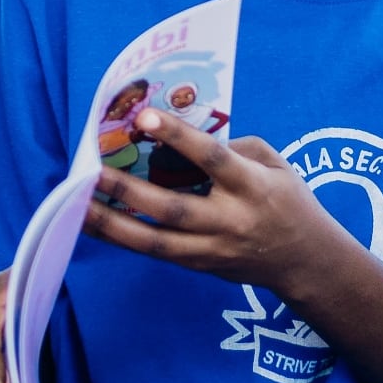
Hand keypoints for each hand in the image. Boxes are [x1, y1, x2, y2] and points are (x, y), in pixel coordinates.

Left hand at [84, 107, 325, 297]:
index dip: (180, 137)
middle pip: (173, 209)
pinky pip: (154, 253)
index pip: (213, 159)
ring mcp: (212, 249)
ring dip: (111, 223)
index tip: (146, 116)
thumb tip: (180, 139)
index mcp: (253, 187)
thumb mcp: (275, 164)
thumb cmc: (288, 200)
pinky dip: (121, 238)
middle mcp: (230, 222)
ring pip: (155, 242)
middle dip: (129, 189)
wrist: (306, 260)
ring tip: (77, 204)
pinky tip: (93, 223)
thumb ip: (234, 148)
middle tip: (92, 169)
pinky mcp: (199, 266)